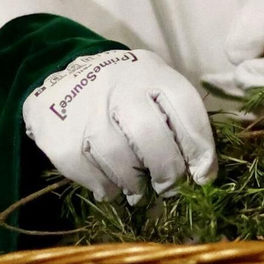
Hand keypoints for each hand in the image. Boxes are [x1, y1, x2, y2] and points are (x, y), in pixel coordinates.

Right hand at [23, 49, 216, 202]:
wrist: (61, 82)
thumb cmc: (122, 93)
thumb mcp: (153, 86)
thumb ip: (178, 119)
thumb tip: (203, 172)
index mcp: (149, 73)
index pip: (185, 109)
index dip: (200, 148)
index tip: (203, 175)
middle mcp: (117, 88)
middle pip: (151, 136)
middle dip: (168, 171)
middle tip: (169, 187)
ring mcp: (86, 112)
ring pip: (121, 160)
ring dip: (136, 184)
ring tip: (139, 190)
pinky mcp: (62, 139)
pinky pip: (93, 176)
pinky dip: (109, 188)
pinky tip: (113, 185)